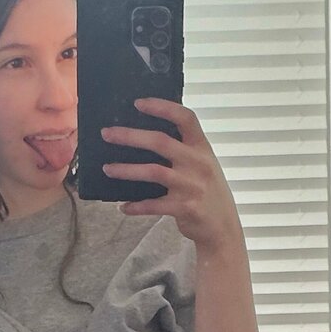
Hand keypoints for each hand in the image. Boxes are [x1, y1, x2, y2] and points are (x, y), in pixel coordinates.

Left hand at [101, 97, 241, 250]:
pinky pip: (154, 205)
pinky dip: (136, 206)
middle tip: (106, 134)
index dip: (162, 107)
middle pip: (160, 142)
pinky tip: (123, 207)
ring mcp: (191, 186)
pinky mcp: (185, 208)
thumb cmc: (209, 193)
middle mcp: (198, 163)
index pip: (185, 118)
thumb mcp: (203, 166)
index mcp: (202, 148)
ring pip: (152, 172)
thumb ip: (183, 151)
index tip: (138, 103)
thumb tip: (146, 139)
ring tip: (107, 169)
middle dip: (130, 136)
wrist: (224, 228)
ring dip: (126, 170)